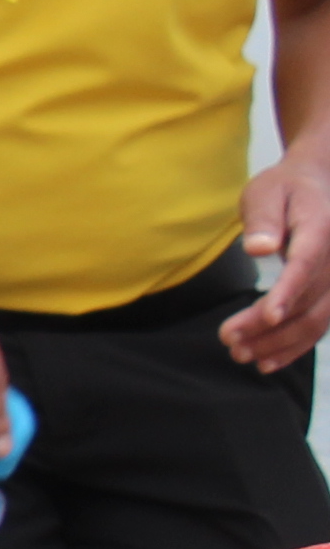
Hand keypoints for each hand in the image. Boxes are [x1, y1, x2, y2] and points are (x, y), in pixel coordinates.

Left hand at [233, 143, 329, 370]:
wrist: (318, 187)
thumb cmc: (285, 189)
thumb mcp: (266, 191)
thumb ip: (263, 218)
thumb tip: (259, 247)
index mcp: (321, 230)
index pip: (306, 265)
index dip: (288, 292)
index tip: (267, 315)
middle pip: (307, 299)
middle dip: (268, 325)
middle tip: (228, 339)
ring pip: (316, 319)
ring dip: (279, 342)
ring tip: (240, 354)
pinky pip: (320, 324)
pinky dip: (296, 345)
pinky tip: (268, 361)